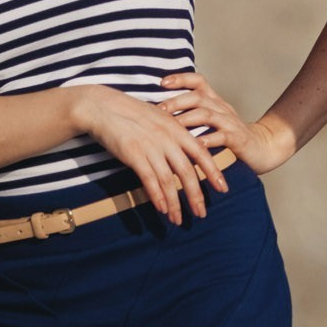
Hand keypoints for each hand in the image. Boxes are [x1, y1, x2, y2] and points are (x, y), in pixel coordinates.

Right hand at [72, 84, 230, 222]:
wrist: (104, 107)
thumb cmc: (131, 113)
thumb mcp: (160, 118)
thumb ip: (173, 134)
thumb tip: (184, 153)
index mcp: (177, 129)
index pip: (201, 153)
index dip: (213, 172)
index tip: (223, 188)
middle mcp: (168, 138)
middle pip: (187, 172)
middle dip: (196, 195)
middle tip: (201, 213)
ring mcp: (151, 146)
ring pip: (169, 180)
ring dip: (174, 202)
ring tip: (178, 219)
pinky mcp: (134, 154)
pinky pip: (149, 179)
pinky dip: (157, 196)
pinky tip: (161, 209)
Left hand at [158, 71, 293, 175]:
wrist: (264, 147)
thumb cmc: (230, 137)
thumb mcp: (214, 121)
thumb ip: (193, 115)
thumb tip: (161, 114)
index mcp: (215, 102)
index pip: (198, 81)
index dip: (181, 78)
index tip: (162, 82)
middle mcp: (222, 108)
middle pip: (198, 97)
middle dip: (177, 101)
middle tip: (159, 109)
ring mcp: (231, 123)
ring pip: (207, 115)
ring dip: (187, 119)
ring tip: (171, 126)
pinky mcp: (238, 139)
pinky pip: (222, 136)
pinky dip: (209, 139)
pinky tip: (196, 144)